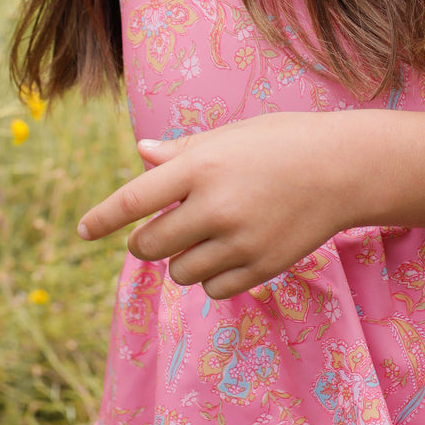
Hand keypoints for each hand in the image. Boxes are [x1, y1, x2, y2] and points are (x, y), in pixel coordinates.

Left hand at [76, 114, 353, 299]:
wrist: (342, 168)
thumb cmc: (280, 142)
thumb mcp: (228, 136)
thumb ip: (180, 153)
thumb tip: (140, 155)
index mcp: (200, 166)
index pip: (133, 200)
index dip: (102, 219)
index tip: (82, 230)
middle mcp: (214, 206)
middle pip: (148, 245)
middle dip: (146, 241)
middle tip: (163, 229)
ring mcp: (239, 240)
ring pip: (180, 272)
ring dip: (182, 260)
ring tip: (207, 237)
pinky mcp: (261, 266)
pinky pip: (214, 289)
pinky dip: (212, 278)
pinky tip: (229, 254)